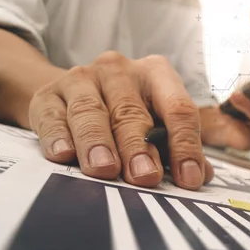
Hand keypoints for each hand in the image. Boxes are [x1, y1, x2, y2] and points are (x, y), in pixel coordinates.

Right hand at [28, 51, 213, 189]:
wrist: (74, 93)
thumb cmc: (127, 112)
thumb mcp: (158, 122)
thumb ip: (179, 147)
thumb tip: (200, 175)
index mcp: (157, 74)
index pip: (178, 109)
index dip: (185, 146)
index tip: (188, 179)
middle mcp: (120, 71)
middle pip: (132, 112)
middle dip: (139, 147)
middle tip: (145, 176)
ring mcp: (82, 78)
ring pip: (91, 112)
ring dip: (98, 143)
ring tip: (105, 170)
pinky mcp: (49, 94)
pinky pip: (53, 117)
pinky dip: (59, 137)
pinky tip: (64, 155)